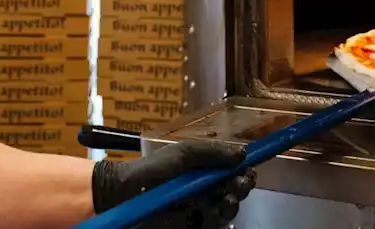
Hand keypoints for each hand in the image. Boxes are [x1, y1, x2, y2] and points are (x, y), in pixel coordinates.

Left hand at [91, 141, 256, 228]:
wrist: (125, 194)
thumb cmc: (151, 171)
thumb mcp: (183, 153)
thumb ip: (212, 152)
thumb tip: (242, 153)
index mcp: (204, 171)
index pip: (232, 172)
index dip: (244, 171)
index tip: (250, 170)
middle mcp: (205, 191)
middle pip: (234, 192)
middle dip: (241, 188)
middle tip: (239, 185)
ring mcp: (199, 211)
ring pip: (227, 211)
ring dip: (231, 204)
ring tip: (225, 200)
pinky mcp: (192, 227)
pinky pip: (212, 225)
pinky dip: (216, 220)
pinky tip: (211, 213)